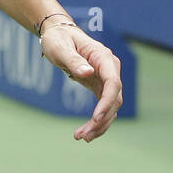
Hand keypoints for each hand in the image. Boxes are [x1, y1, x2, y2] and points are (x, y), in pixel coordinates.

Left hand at [39, 23, 123, 139]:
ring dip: (99, 125)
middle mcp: (110, 69)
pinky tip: (84, 132)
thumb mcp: (60, 48)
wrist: (58, 34)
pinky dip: (96, 122)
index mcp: (103, 57)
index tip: (96, 118)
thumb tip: (88, 73)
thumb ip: (74, 60)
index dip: (107, 102)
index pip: (113, 83)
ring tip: (81, 137)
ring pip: (111, 108)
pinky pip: (103, 108)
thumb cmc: (58, 39)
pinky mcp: (100, 87)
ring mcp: (107, 78)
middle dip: (101, 120)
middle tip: (83, 136)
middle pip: (114, 99)